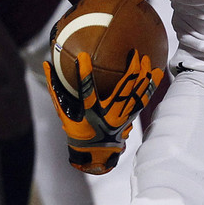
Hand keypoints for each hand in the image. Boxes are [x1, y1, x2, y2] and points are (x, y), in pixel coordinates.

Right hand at [43, 49, 163, 174]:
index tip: (82, 56)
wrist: (95, 152)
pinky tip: (157, 72)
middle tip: (134, 53)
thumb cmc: (77, 129)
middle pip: (123, 92)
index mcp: (90, 113)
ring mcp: (123, 117)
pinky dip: (150, 85)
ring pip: (137, 95)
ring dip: (143, 76)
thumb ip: (55, 89)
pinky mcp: (131, 117)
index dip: (84, 74)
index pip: (86, 91)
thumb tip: (46, 65)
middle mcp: (109, 116)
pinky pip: (143, 99)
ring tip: (148, 59)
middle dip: (130, 72)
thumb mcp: (63, 112)